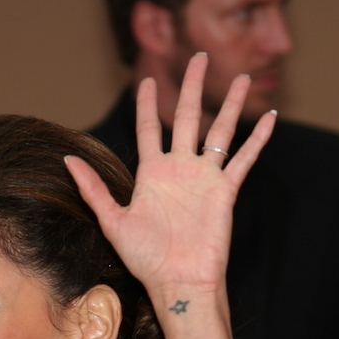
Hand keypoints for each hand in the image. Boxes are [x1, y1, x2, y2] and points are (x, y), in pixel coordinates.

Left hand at [66, 53, 273, 296]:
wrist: (177, 281)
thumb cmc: (144, 258)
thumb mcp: (112, 221)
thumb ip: (93, 189)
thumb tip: (68, 160)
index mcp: (152, 174)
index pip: (149, 128)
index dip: (148, 103)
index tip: (148, 79)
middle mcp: (179, 170)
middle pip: (186, 117)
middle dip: (192, 87)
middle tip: (197, 57)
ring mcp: (204, 178)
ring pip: (220, 131)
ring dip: (231, 105)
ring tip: (242, 78)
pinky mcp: (225, 191)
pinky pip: (243, 160)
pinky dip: (257, 141)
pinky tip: (270, 119)